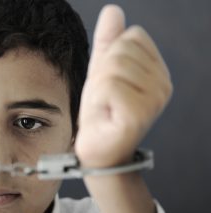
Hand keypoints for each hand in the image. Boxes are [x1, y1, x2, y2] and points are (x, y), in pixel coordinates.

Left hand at [75, 5, 171, 167]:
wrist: (97, 150)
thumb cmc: (101, 112)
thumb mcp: (102, 71)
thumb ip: (108, 42)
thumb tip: (113, 10)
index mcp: (158, 70)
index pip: (132, 37)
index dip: (110, 57)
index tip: (109, 83)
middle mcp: (163, 84)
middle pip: (121, 51)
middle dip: (101, 74)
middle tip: (104, 99)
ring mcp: (154, 100)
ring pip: (112, 68)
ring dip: (97, 88)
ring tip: (104, 107)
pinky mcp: (139, 114)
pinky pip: (107, 87)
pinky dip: (97, 100)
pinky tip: (105, 116)